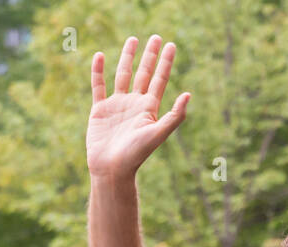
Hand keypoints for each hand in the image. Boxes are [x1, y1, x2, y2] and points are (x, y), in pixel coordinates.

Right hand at [87, 35, 189, 180]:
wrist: (112, 169)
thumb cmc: (136, 154)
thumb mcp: (158, 133)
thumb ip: (174, 116)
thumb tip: (189, 94)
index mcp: (149, 108)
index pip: (159, 80)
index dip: (166, 63)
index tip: (171, 45)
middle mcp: (134, 104)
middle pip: (144, 74)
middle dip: (150, 56)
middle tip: (156, 37)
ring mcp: (117, 106)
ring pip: (122, 75)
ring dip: (127, 57)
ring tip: (132, 40)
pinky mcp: (99, 110)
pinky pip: (98, 86)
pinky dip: (98, 71)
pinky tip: (99, 56)